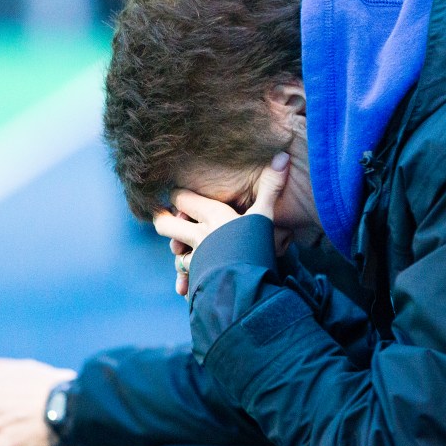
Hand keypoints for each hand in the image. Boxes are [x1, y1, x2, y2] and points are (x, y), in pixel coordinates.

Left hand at [154, 152, 289, 295]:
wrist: (247, 288)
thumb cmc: (256, 247)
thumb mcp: (265, 215)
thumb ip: (271, 188)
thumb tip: (282, 156)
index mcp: (211, 216)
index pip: (181, 198)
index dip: (178, 197)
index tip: (180, 197)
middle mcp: (197, 236)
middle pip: (165, 225)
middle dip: (163, 220)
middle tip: (163, 218)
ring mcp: (195, 260)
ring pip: (176, 256)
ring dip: (181, 257)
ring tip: (189, 256)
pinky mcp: (196, 281)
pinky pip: (186, 282)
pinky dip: (189, 285)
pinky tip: (191, 289)